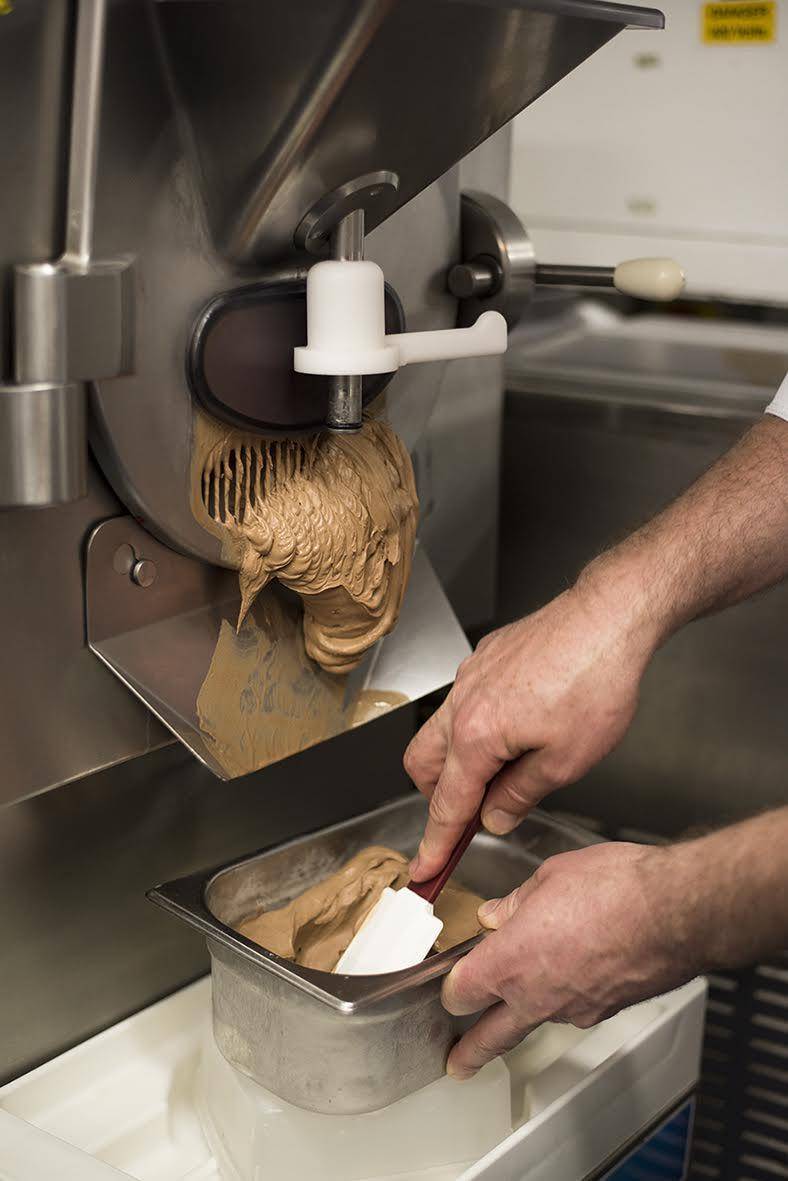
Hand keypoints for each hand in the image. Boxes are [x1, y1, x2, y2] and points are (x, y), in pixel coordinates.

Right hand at [405, 584, 656, 880]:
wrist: (608, 617)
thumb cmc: (595, 682)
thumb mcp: (565, 761)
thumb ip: (520, 795)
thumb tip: (494, 817)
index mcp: (476, 735)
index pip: (447, 804)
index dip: (436, 844)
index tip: (425, 869)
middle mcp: (462, 702)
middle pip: (423, 764)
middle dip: (437, 797)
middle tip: (470, 816)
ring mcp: (471, 675)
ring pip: (441, 729)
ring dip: (458, 760)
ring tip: (503, 772)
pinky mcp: (487, 657)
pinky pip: (465, 699)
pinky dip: (475, 725)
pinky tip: (519, 727)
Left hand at [442, 842, 696, 1078]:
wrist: (678, 912)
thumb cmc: (617, 889)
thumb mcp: (551, 876)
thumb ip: (516, 903)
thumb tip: (497, 914)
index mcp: (510, 961)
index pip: (460, 991)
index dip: (452, 985)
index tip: (451, 980)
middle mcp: (537, 995)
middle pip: (490, 1037)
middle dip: (469, 1050)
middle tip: (457, 1062)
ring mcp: (573, 1009)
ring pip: (536, 1019)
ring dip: (526, 1009)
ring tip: (529, 987)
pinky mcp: (605, 1010)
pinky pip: (573, 1007)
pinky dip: (567, 994)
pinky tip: (575, 969)